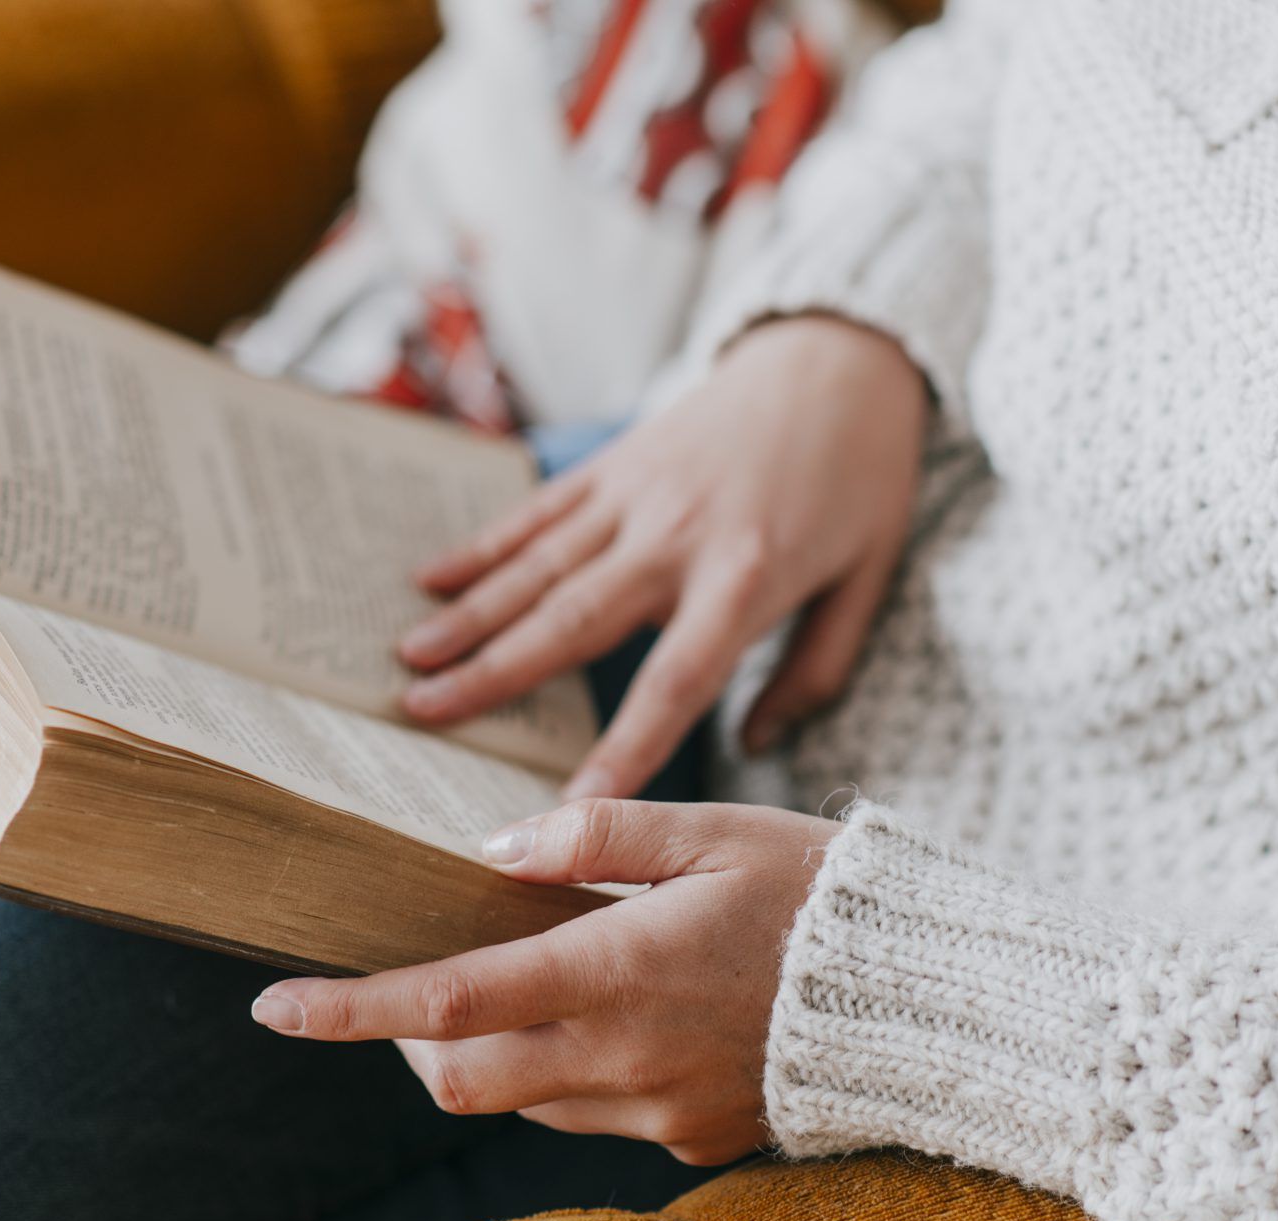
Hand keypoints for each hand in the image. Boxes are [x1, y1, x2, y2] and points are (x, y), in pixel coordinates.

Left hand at [249, 801, 839, 1165]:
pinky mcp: (690, 1138)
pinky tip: (619, 1020)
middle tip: (406, 989)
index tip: (276, 1006)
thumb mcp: (711, 830)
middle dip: (405, 1043)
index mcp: (615, 970)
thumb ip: (593, 835)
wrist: (925, 994)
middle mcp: (621, 1058)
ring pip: (520, 1101)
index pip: (448, 1003)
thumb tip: (493, 853)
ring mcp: (655, 1111)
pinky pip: (591, 1118)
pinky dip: (568, 1073)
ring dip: (494, 1053)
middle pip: (459, 1079)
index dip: (350, 1009)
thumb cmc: (818, 893)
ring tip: (536, 984)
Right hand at [398, 316, 926, 798]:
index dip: (621, 753)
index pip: (674, 686)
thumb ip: (816, 671)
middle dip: (493, 673)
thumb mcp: (869, 579)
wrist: (841, 354)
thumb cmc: (864, 476)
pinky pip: (540, 510)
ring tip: (408, 657)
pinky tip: (430, 577)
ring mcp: (639, 493)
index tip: (571, 811)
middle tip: (421, 712)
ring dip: (469, 613)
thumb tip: (758, 745)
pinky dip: (483, 545)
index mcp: (746, 579)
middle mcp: (678, 537)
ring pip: (539, 565)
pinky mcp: (618, 460)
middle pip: (572, 621)